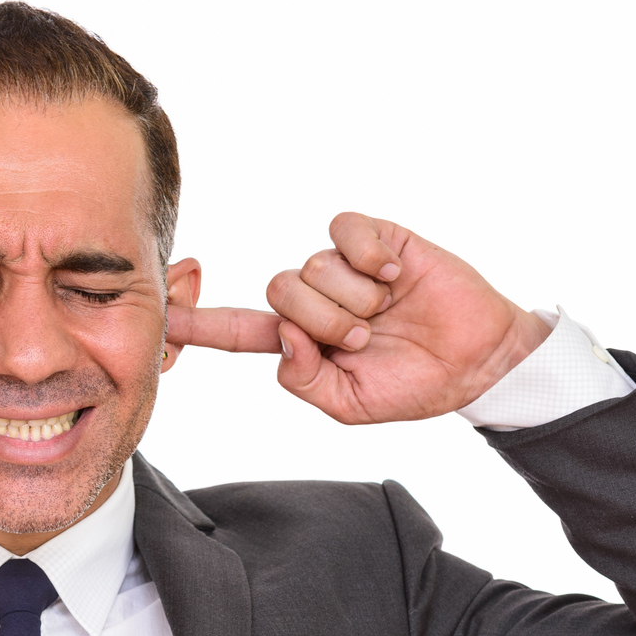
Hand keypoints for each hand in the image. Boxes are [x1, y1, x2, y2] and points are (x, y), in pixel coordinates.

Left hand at [166, 213, 550, 424]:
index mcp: (301, 340)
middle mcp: (315, 298)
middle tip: (368, 336)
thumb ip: (305, 380)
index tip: (160, 316)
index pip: (237, 330)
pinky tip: (397, 276)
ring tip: (390, 310)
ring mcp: (344, 267)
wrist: (476, 362)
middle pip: (280, 292)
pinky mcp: (376, 239)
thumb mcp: (349, 404)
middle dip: (327, 322)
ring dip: (356, 299)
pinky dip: (371, 258)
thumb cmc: (413, 385)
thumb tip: (285, 337)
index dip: (198, 324)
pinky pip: (345, 231)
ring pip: (313, 267)